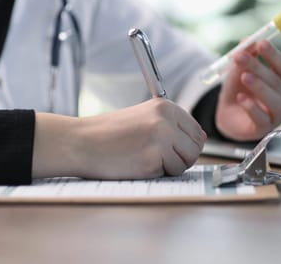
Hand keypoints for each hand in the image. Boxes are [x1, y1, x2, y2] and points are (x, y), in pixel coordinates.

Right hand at [32, 98, 206, 178]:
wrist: (80, 142)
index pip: (196, 131)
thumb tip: (200, 140)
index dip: (184, 145)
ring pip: (186, 162)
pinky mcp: (153, 158)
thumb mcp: (142, 118)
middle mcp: (166, 119)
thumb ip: (170, 126)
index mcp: (165, 106)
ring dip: (169, 167)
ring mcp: (161, 138)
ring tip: (143, 158)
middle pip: (195, 147)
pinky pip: (170, 174)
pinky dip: (156, 174)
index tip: (167, 148)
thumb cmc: (107, 134)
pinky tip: (136, 164)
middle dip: (180, 157)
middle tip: (154, 156)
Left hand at [215, 40, 280, 140]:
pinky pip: (261, 118)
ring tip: (244, 77)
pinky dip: (251, 107)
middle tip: (241, 56)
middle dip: (259, 67)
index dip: (273, 55)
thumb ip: (246, 56)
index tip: (260, 43)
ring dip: (259, 86)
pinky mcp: (264, 130)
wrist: (228, 116)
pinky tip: (241, 98)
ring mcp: (278, 116)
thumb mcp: (241, 70)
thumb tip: (247, 39)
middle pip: (277, 82)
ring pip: (274, 101)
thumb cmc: (241, 90)